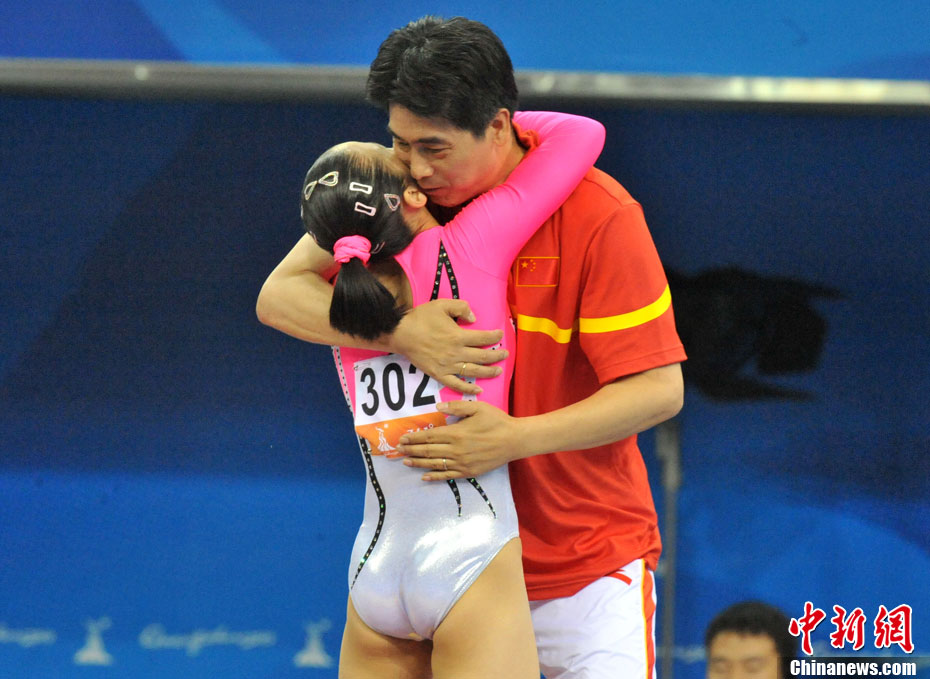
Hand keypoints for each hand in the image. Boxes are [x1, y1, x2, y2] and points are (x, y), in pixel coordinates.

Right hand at [389, 299, 507, 394]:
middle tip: (505, 354)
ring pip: (473, 371)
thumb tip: (474, 319)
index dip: (495, 336)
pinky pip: (456, 384)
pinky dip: (468, 389)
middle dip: (497, 356)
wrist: (400, 334)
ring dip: (489, 372)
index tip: (500, 334)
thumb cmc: (421, 318)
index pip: (483, 338)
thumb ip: (461, 308)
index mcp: (458, 336)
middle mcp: (456, 353)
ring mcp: (448, 366)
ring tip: (499, 371)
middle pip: (482, 356)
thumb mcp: (442, 305)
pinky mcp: (439, 374)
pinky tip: (478, 390)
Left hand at [395, 401, 525, 480]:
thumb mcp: (478, 407)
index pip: (430, 436)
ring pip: (434, 464)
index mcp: (456, 433)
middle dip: (411, 450)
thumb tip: (438, 406)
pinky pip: (447, 475)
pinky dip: (434, 476)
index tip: (403, 438)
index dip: (414, 438)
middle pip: (428, 450)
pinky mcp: (468, 472)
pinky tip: (424, 476)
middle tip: (398, 450)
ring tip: (405, 462)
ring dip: (418, 463)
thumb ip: (457, 406)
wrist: (515, 440)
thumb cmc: (497, 421)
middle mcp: (456, 450)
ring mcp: (462, 463)